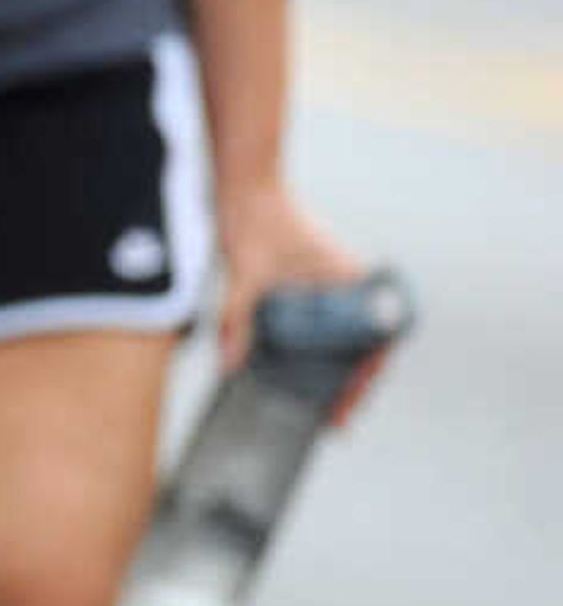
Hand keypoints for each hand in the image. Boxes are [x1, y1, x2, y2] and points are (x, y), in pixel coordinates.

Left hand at [213, 175, 384, 423]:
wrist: (246, 186)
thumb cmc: (254, 222)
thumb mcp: (244, 275)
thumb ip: (236, 320)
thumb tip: (230, 366)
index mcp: (351, 282)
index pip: (375, 341)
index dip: (365, 380)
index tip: (348, 408)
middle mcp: (350, 286)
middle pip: (363, 346)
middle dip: (353, 384)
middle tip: (336, 420)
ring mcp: (333, 286)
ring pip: (346, 338)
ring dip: (338, 370)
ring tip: (325, 406)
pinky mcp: (313, 286)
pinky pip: (326, 326)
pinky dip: (321, 350)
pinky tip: (304, 373)